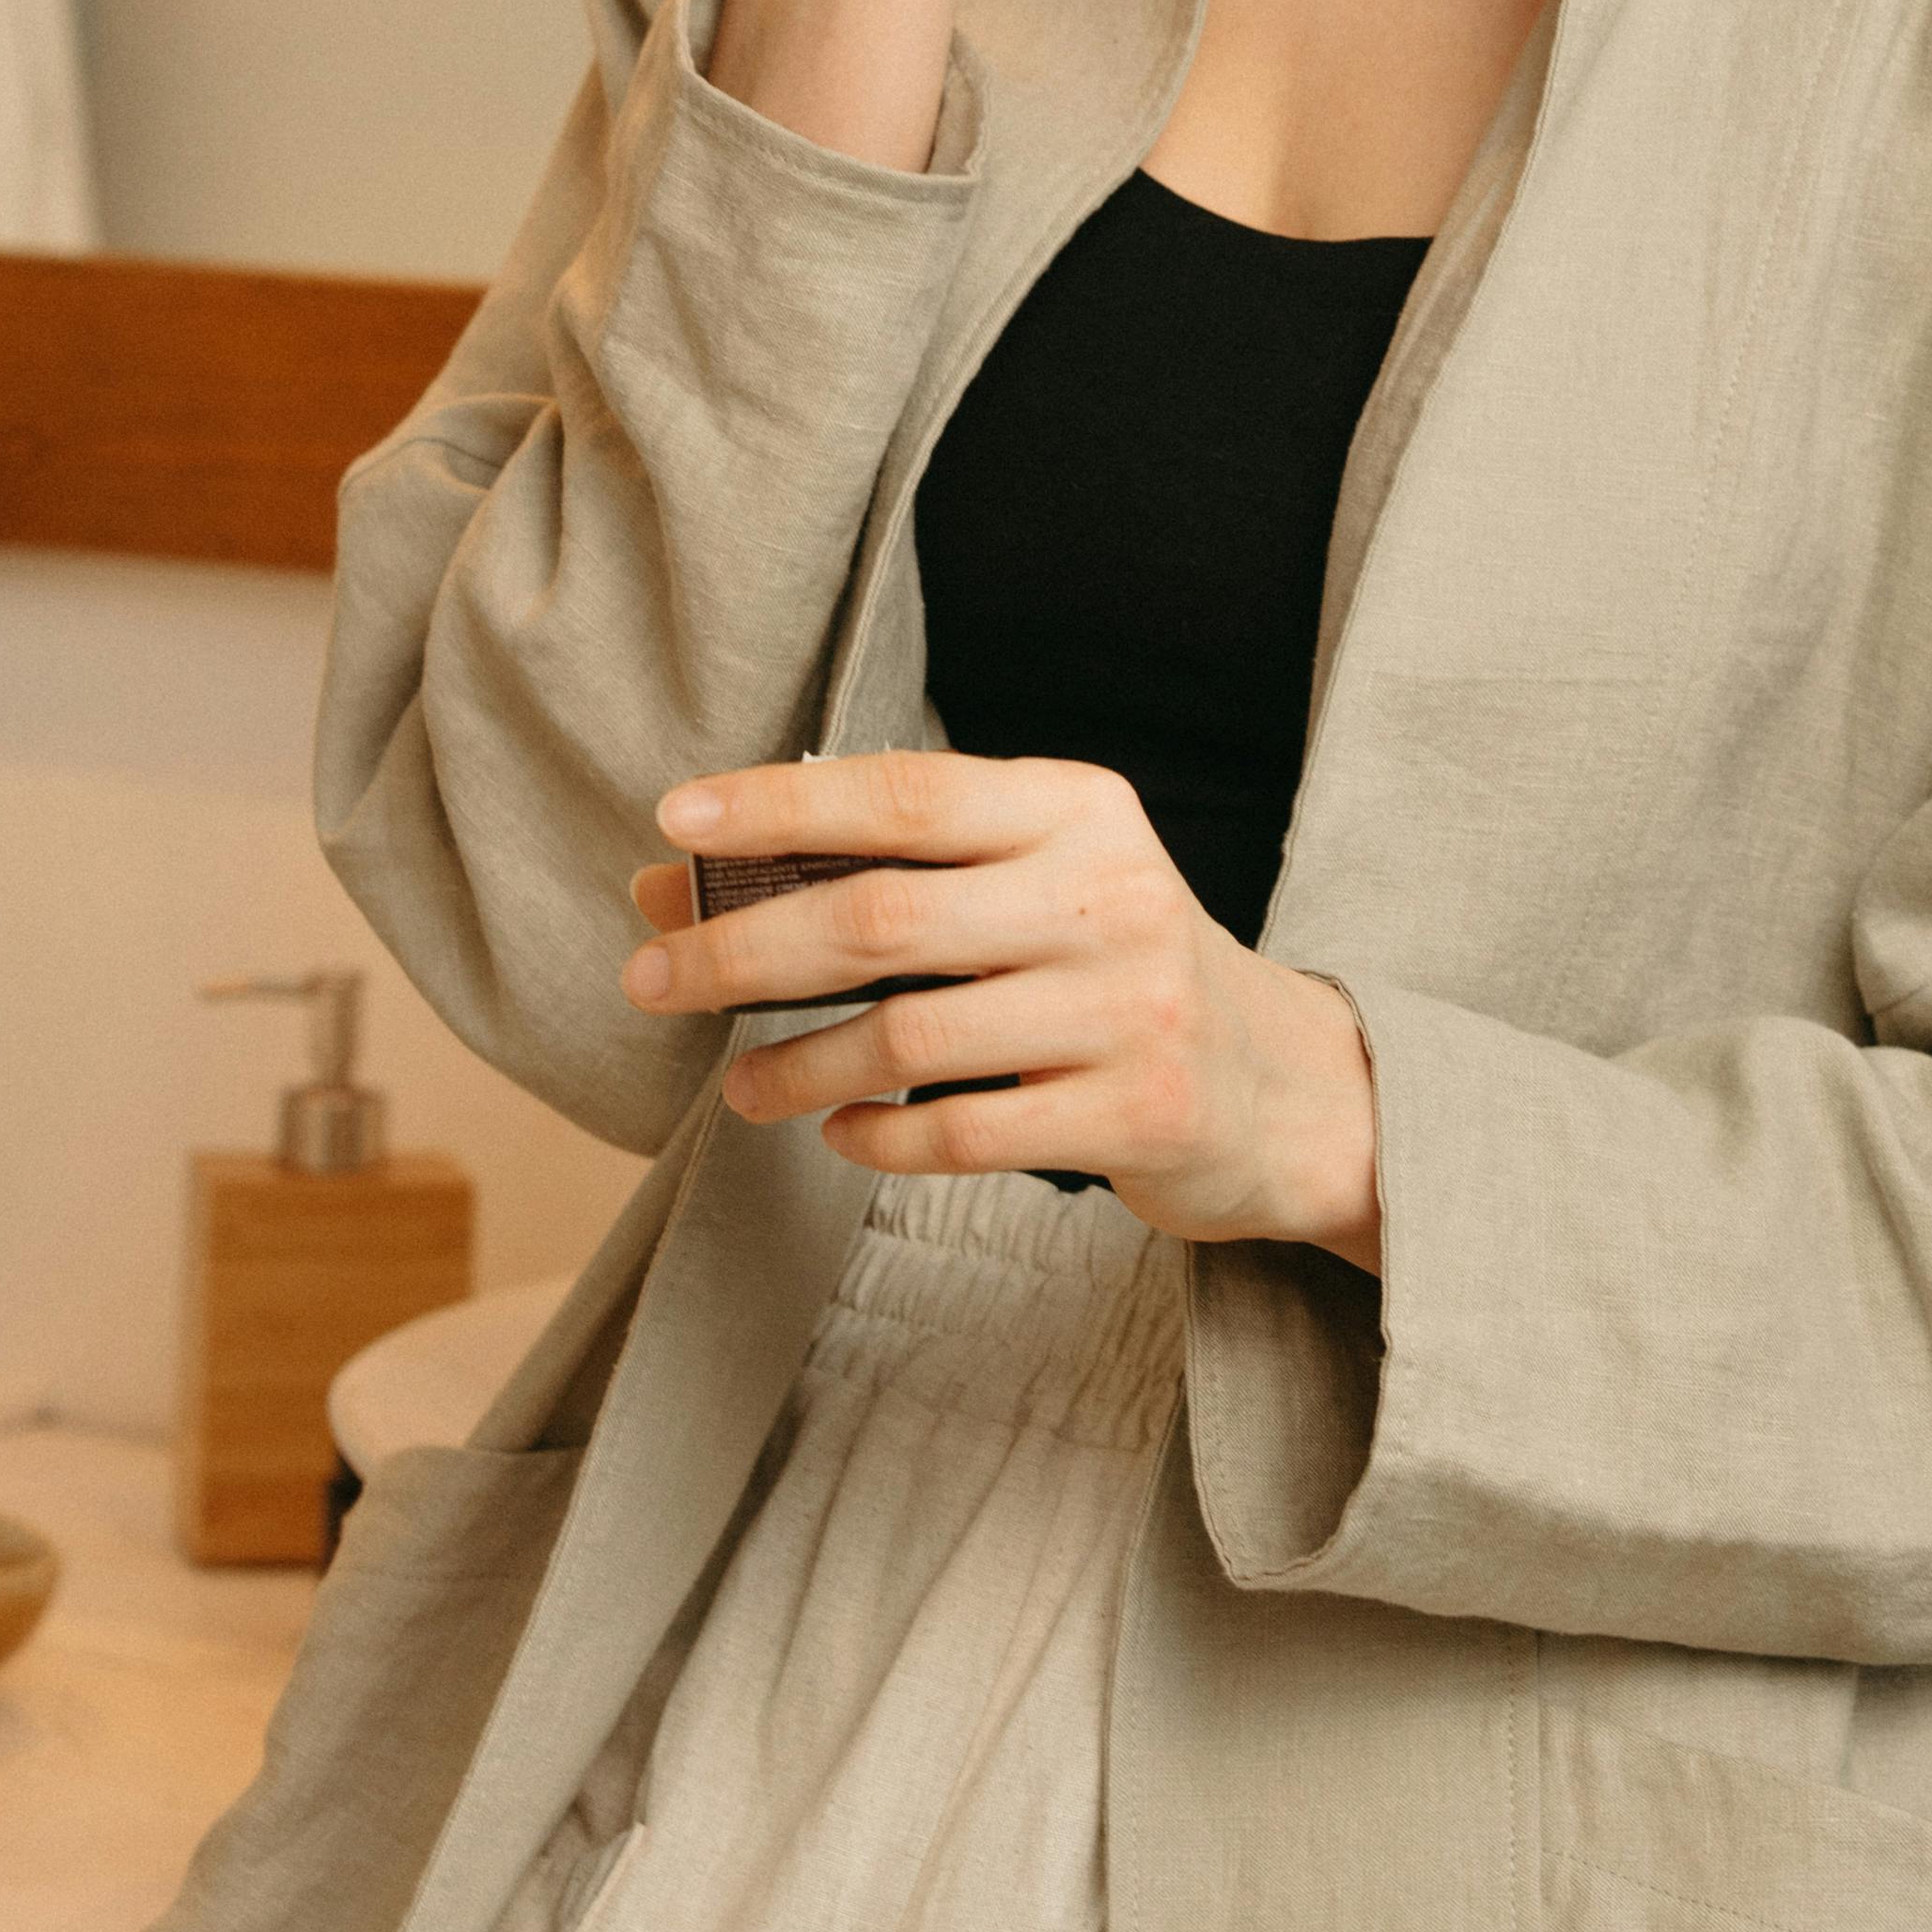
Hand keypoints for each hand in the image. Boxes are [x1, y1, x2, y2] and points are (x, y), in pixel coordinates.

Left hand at [621, 750, 1382, 1271]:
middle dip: (743, 949)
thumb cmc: (1112, 966)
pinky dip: (876, 1136)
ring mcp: (1128, 1007)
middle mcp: (1108, 894)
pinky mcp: (1135, 1114)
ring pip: (908, 1037)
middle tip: (651, 979)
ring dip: (795, 1062)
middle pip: (881, 917)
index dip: (780, 806)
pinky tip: (839, 1131)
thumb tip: (680, 883)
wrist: (1280, 1087)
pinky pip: (960, 1132)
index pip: (905, 794)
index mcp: (1078, 808)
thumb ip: (885, 871)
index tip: (675, 825)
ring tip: (738, 1083)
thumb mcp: (1032, 883)